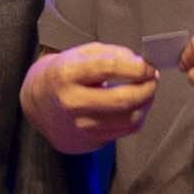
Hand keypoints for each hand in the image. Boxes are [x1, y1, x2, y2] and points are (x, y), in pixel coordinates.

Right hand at [22, 42, 155, 153]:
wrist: (40, 104)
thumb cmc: (65, 74)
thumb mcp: (82, 53)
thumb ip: (112, 54)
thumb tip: (140, 64)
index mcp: (66, 74)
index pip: (109, 68)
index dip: (136, 67)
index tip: (148, 65)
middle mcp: (72, 103)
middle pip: (123, 99)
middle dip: (147, 87)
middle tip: (153, 78)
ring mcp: (81, 126)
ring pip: (130, 118)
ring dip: (146, 102)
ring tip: (146, 90)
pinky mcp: (91, 140)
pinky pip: (126, 130)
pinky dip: (138, 116)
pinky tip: (136, 105)